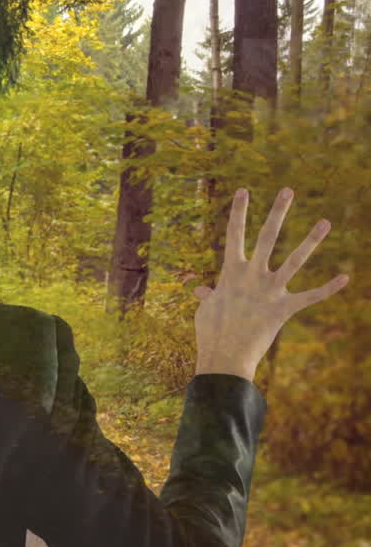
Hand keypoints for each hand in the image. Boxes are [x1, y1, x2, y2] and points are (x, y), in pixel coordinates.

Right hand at [191, 186, 348, 376]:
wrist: (224, 355)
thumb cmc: (210, 331)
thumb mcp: (206, 308)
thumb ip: (208, 294)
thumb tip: (201, 291)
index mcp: (230, 271)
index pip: (234, 234)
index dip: (238, 211)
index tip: (243, 191)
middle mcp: (252, 275)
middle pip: (267, 236)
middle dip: (278, 212)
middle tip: (288, 190)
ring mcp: (270, 290)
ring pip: (295, 259)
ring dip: (312, 240)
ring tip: (326, 221)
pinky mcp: (284, 308)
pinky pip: (310, 297)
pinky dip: (327, 288)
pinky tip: (345, 278)